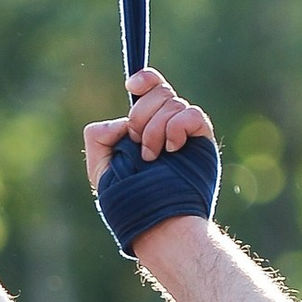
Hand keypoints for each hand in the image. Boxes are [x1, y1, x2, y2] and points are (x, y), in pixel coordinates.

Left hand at [83, 67, 216, 190]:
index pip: (151, 88)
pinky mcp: (202, 140)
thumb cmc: (129, 200)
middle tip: (138, 144)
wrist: (157, 221)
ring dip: (155, 129)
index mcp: (146, 126)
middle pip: (160, 92)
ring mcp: (186, 133)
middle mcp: (168, 125)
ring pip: (173, 103)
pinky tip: (172, 148)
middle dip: (142, 115)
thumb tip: (122, 123)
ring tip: (152, 156)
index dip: (145, 80)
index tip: (132, 86)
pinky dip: (177, 127)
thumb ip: (98, 136)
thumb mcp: (100, 167)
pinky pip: (192, 114)